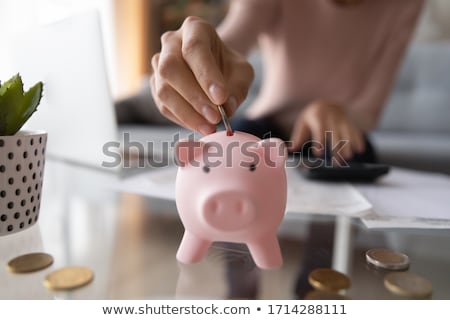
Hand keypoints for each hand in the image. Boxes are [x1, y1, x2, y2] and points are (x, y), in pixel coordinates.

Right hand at [150, 16, 253, 134]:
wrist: (215, 69)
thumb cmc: (228, 67)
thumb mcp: (242, 72)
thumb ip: (238, 87)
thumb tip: (228, 108)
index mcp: (194, 29)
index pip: (195, 48)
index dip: (206, 75)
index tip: (221, 98)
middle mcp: (171, 43)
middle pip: (171, 68)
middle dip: (194, 97)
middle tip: (215, 117)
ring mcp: (158, 64)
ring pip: (163, 90)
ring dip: (187, 113)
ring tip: (209, 127)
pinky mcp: (155, 86)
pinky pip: (163, 106)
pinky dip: (182, 120)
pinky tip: (199, 126)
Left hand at [288, 100, 365, 160]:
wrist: (327, 103)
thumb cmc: (312, 118)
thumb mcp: (303, 124)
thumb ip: (298, 137)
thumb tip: (290, 150)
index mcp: (317, 117)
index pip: (319, 130)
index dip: (319, 142)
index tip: (319, 154)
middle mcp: (331, 117)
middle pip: (334, 133)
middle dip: (336, 147)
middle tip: (336, 161)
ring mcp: (342, 120)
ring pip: (347, 132)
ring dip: (348, 145)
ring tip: (348, 157)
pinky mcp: (350, 123)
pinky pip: (355, 130)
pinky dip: (358, 140)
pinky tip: (359, 150)